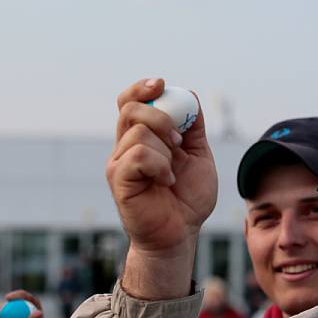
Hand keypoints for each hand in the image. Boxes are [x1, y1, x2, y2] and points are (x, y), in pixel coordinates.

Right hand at [108, 78, 217, 298]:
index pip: (131, 101)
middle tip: (179, 140)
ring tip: (172, 172)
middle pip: (130, 108)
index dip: (142, 88)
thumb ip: (194, 127)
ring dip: (165, 149)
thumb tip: (189, 95)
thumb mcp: (199, 155)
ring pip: (138, 132)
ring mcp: (119, 162)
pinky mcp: (118, 180)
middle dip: (161, 117)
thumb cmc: (187, 198)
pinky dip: (160, 165)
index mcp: (142, 137)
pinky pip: (138, 155)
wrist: (181, 233)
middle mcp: (125, 146)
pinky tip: (166, 181)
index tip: (161, 84)